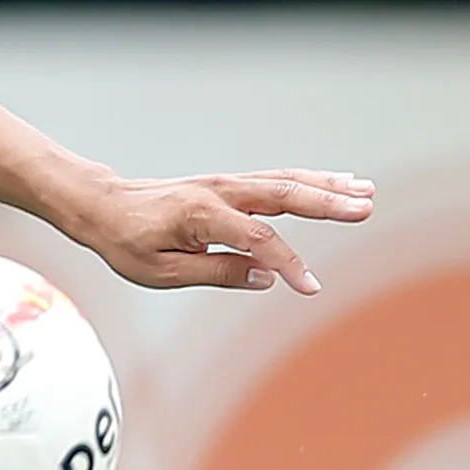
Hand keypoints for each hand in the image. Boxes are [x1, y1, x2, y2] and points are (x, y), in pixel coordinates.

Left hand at [67, 168, 373, 294]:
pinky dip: (309, 181)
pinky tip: (336, 184)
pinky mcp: (228, 186)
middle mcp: (218, 192)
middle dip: (326, 202)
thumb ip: (217, 273)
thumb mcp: (162, 271)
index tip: (309, 288)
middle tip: (364, 208)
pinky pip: (275, 181)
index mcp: (199, 214)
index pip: (257, 239)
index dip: (287, 263)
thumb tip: (265, 277)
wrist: (104, 207)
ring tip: (365, 193)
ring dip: (326, 186)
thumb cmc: (127, 240)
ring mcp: (224, 184)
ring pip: (284, 182)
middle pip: (281, 194)